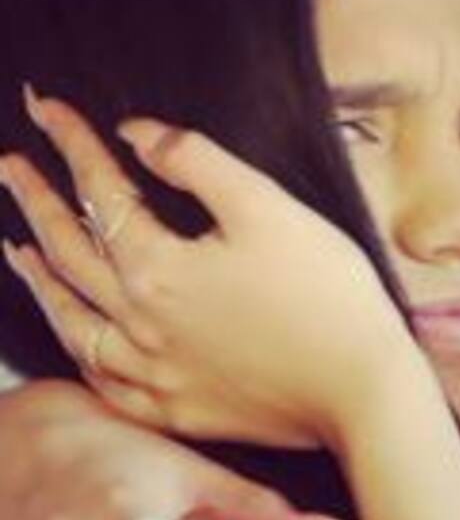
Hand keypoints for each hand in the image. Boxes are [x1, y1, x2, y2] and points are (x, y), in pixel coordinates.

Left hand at [0, 92, 414, 446]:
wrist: (363, 391)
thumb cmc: (328, 295)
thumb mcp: (271, 209)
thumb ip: (199, 163)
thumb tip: (138, 134)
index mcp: (159, 267)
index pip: (101, 190)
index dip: (71, 143)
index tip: (46, 108)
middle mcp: (141, 322)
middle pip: (71, 252)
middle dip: (36, 200)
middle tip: (10, 167)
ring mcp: (155, 374)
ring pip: (74, 322)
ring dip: (40, 281)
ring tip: (18, 252)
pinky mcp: (178, 411)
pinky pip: (105, 385)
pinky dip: (78, 356)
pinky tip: (76, 342)